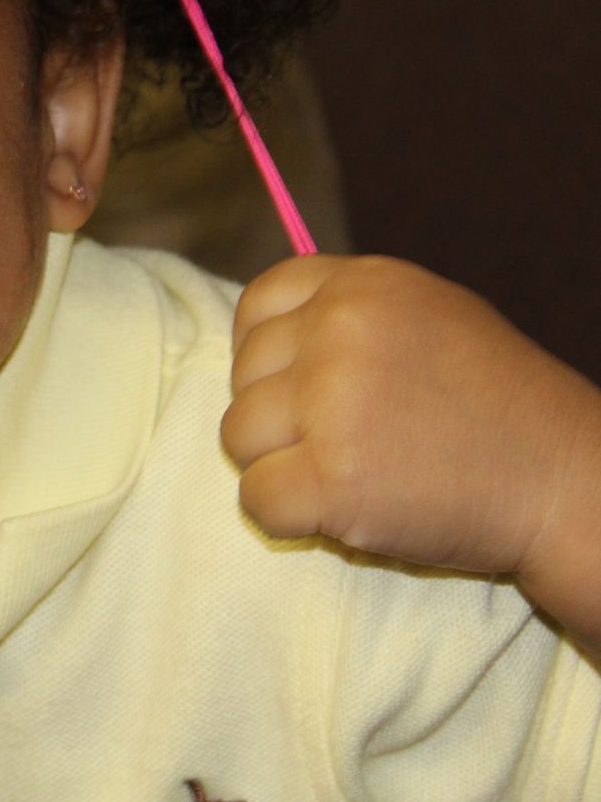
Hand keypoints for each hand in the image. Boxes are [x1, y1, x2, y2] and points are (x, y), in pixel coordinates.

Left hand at [224, 256, 600, 594]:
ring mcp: (333, 402)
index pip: (258, 303)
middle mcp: (340, 330)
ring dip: (281, 465)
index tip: (298, 385)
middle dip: (280, 415)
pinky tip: (345, 509)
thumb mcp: (427, 318)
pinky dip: (289, 516)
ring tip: (353, 471)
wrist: (565, 484)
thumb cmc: (496, 407)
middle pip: (243, 376)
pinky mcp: (332, 477)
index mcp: (362, 285)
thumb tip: (260, 336)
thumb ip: (346, 314)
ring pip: (237, 437)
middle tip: (348, 439)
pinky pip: (256, 499)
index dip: (264, 351)